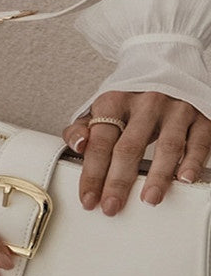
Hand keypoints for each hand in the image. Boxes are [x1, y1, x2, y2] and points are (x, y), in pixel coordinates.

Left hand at [62, 91, 210, 215]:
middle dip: (118, 181)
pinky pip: (198, 141)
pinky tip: (184, 179)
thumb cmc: (132, 99)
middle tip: (111, 206)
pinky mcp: (200, 117)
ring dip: (158, 175)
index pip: (100, 141)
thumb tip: (77, 144)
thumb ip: (84, 127)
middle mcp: (144, 104)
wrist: (168, 69)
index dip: (92, 172)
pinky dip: (191, 161)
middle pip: (128, 146)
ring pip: (166, 145)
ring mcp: (174, 110)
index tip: (88, 197)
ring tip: (148, 199)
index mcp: (115, 101)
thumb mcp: (103, 107)